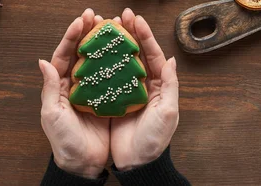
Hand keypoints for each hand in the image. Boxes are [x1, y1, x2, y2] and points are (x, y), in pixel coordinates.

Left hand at [39, 9, 108, 178]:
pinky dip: (119, 63)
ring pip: (99, 61)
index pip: (64, 55)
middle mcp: (76, 85)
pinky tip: (127, 51)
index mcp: (60, 86)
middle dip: (89, 33)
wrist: (83, 164)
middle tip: (98, 16)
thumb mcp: (52, 115)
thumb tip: (44, 62)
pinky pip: (114, 77)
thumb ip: (49, 88)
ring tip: (114, 27)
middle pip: (82, 53)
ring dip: (105, 43)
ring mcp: (93, 91)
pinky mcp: (108, 100)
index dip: (72, 36)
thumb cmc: (63, 141)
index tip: (81, 20)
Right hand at [109, 9, 179, 170]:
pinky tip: (90, 52)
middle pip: (133, 53)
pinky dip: (98, 64)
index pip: (151, 54)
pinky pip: (104, 78)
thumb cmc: (156, 140)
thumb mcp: (168, 112)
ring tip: (102, 28)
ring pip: (117, 62)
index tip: (135, 19)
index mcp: (157, 85)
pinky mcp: (110, 101)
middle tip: (117, 16)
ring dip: (111, 44)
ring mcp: (124, 92)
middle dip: (126, 33)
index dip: (143, 35)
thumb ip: (170, 85)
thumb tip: (170, 60)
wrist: (137, 163)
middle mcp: (141, 85)